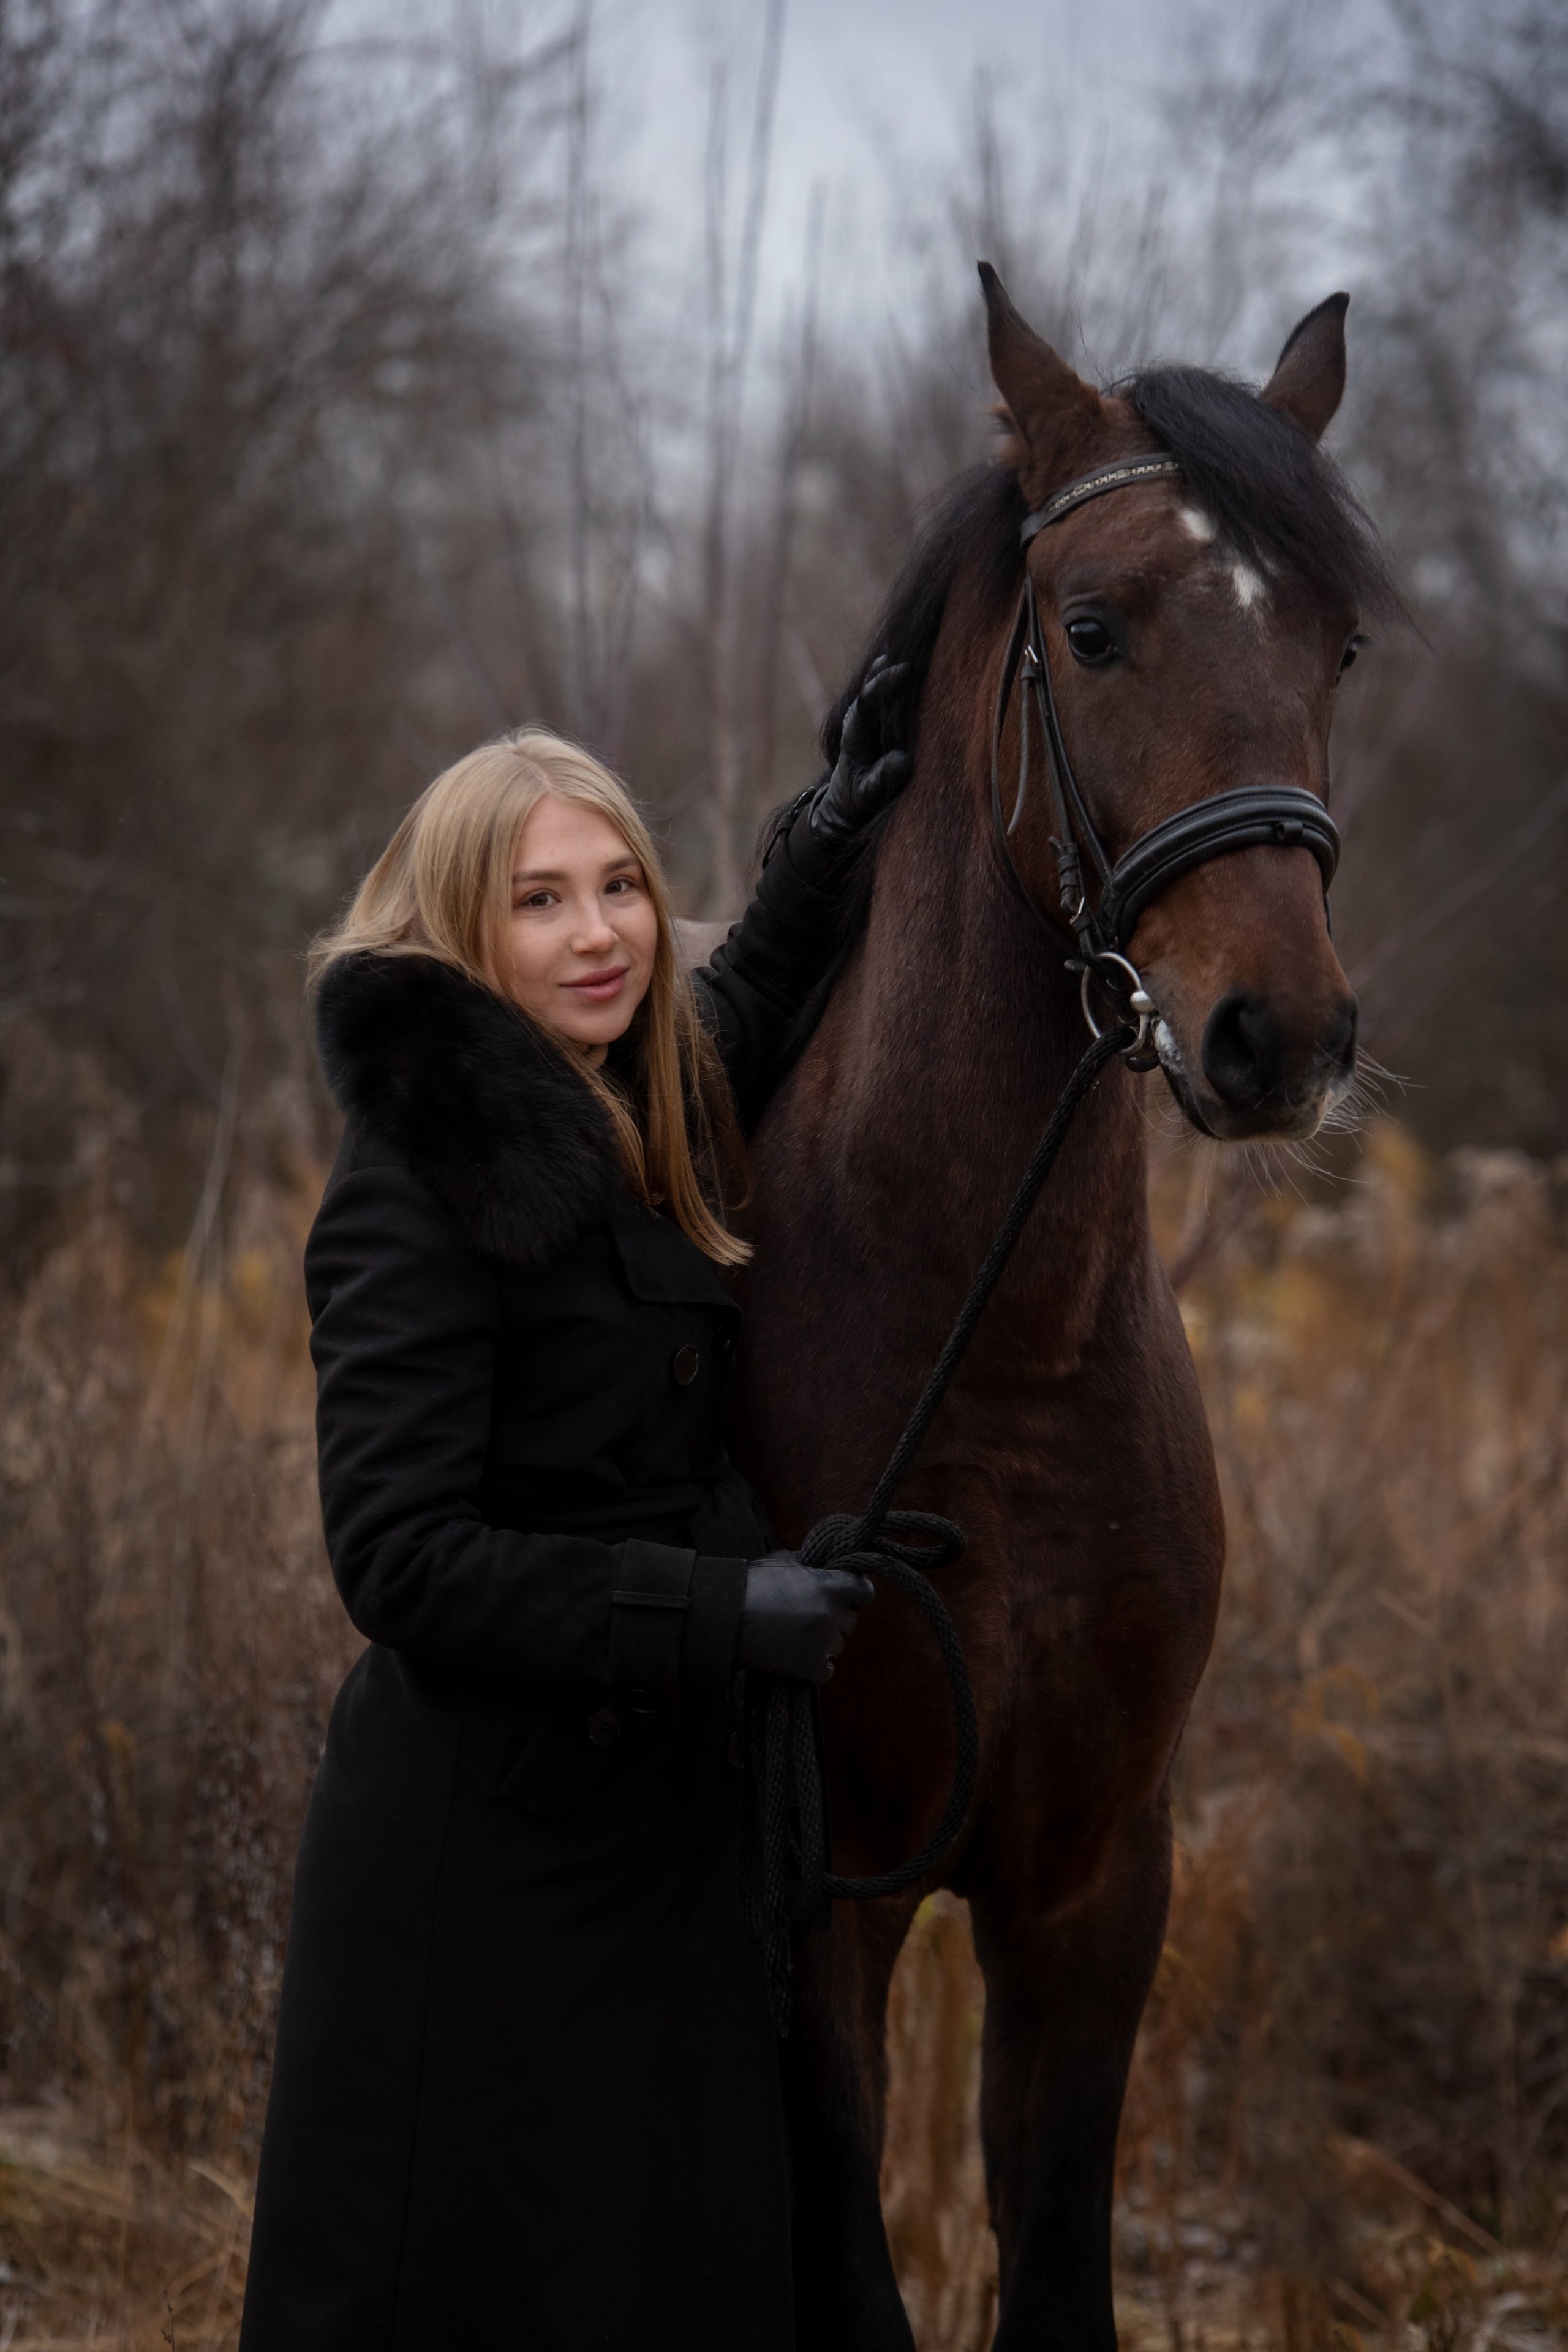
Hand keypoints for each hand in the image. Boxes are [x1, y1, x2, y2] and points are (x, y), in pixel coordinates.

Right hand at [736, 1552, 875, 1684]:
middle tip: (810, 1616)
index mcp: (828, 1587)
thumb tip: (824, 1569)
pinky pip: (827, 1670)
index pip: (865, 1591)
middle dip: (834, 1617)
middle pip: (850, 1620)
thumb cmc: (752, 1585)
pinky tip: (797, 1655)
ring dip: (823, 1641)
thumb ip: (811, 1568)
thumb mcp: (784, 1562)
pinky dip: (815, 1665)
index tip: (844, 1596)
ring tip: (797, 1636)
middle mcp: (831, 1615)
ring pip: (838, 1645)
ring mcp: (823, 1643)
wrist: (725, 1618)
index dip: (855, 1594)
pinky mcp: (811, 1668)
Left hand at [808, 657, 911, 849]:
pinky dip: (886, 681)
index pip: (866, 700)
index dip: (883, 683)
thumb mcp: (868, 796)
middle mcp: (856, 722)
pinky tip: (891, 663)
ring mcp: (863, 723)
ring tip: (898, 649)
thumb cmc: (856, 801)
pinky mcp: (871, 727)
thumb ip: (882, 779)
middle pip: (869, 688)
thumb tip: (903, 760)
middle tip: (907, 651)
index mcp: (853, 734)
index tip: (903, 670)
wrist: (842, 806)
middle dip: (885, 670)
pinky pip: (879, 699)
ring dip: (884, 671)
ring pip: (872, 690)